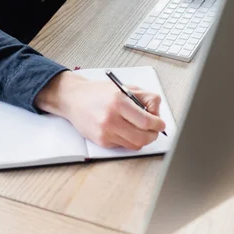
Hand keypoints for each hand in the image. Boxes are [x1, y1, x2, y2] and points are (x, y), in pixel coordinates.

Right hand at [34, 71, 165, 149]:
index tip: (160, 123)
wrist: (73, 99)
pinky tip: (124, 130)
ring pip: (134, 144)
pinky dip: (128, 140)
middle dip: (153, 135)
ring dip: (142, 139)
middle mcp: (111, 118)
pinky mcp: (101, 141)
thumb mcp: (123, 87)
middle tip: (154, 130)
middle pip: (143, 137)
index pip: (147, 121)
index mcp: (119, 101)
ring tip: (140, 130)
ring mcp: (105, 131)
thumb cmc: (98, 92)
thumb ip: (144, 97)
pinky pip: (123, 146)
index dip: (158, 124)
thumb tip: (157, 112)